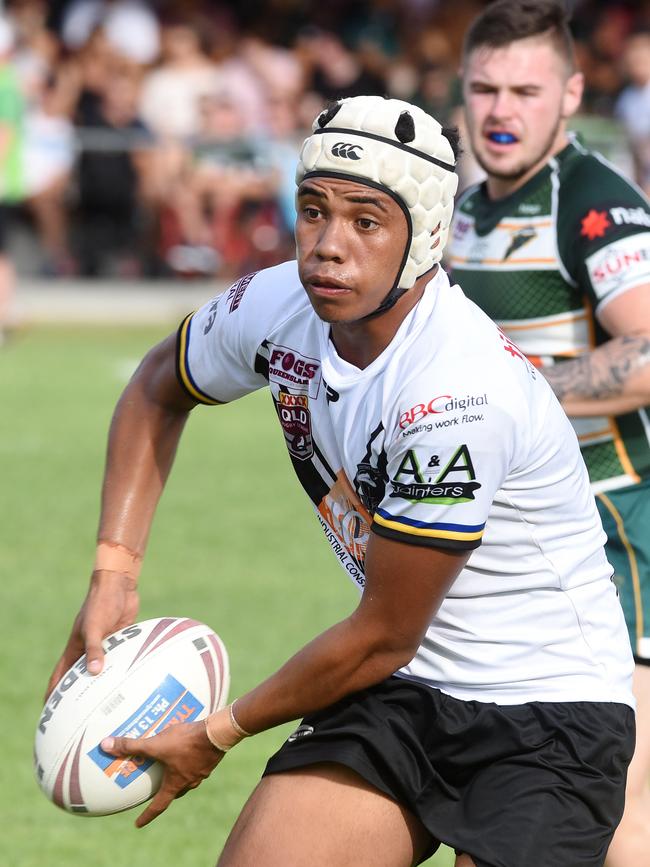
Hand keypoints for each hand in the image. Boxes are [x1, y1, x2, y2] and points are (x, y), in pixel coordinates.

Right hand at [45, 570, 138, 699]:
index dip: (54, 692)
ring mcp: (104, 644)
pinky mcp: (120, 638)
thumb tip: (93, 672)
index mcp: (75, 648)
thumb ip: (94, 649)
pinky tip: (129, 681)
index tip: (50, 711)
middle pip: (81, 676)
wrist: (119, 585)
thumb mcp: (94, 627)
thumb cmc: (101, 604)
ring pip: (102, 668)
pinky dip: (121, 669)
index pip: (60, 675)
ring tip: (107, 703)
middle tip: (82, 715)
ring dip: (104, 682)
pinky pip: (119, 658)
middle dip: (80, 694)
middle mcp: (88, 648)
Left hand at [101, 718, 223, 826]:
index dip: (147, 816)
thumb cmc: (185, 743)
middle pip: (175, 791)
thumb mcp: (155, 744)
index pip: (158, 806)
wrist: (216, 733)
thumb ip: (131, 745)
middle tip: (157, 788)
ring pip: (187, 778)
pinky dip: (190, 760)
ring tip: (173, 764)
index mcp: (175, 784)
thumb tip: (106, 745)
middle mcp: (189, 782)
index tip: (138, 824)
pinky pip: (197, 764)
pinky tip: (189, 749)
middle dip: (165, 791)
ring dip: (179, 774)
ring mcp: (202, 771)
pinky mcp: (210, 759)